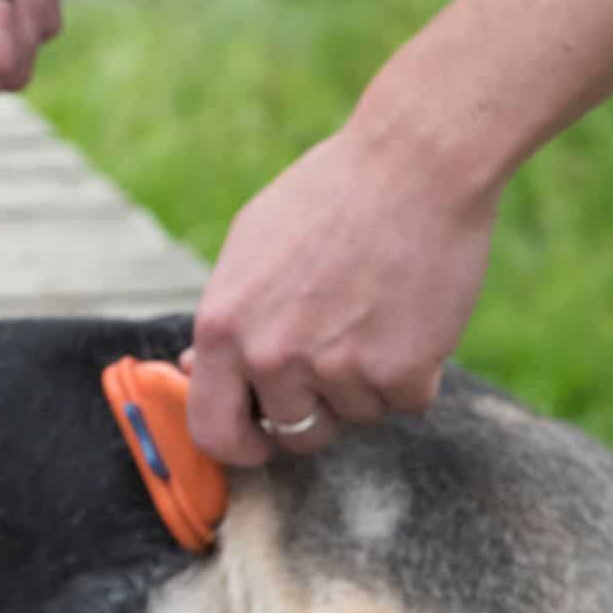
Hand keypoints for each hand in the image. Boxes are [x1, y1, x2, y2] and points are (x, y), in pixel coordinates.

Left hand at [186, 126, 500, 465]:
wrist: (412, 167)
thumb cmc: (329, 197)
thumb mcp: (250, 248)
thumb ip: (227, 319)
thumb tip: (196, 370)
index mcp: (222, 327)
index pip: (212, 430)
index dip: (240, 445)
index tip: (261, 440)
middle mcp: (271, 356)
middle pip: (294, 433)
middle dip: (317, 411)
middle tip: (339, 356)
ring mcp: (335, 369)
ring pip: (357, 417)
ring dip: (370, 383)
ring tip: (376, 311)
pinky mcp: (400, 373)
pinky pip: (406, 403)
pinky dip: (416, 372)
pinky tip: (413, 314)